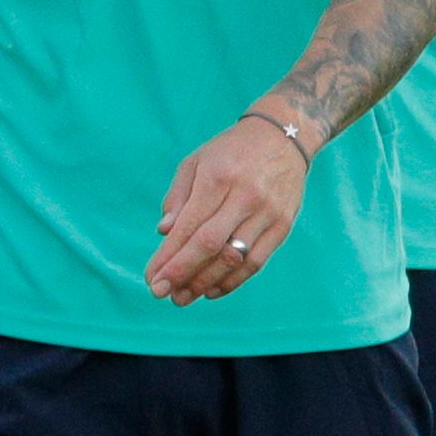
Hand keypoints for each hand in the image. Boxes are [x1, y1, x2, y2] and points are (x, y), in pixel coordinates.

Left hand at [147, 118, 311, 305]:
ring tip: (184, 298)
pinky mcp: (283, 225)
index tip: (152, 278)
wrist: (283, 138)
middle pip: (210, 246)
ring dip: (206, 282)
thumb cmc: (231, 151)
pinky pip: (257, 261)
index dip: (169, 257)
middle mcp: (244, 197)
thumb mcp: (196, 162)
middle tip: (162, 294)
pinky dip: (234, 280)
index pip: (189, 227)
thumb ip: (178, 197)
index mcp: (217, 178)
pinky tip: (213, 290)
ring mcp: (267, 213)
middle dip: (183, 273)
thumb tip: (164, 232)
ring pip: (234, 258)